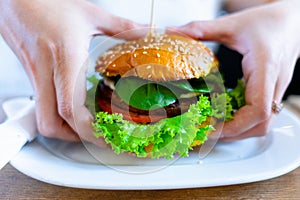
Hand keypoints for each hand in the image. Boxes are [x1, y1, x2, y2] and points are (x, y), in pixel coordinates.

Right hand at [0, 0, 146, 144]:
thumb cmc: (48, 3)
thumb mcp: (90, 14)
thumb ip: (121, 25)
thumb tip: (145, 31)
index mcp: (64, 57)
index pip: (70, 107)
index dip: (86, 129)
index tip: (103, 136)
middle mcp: (47, 72)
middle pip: (51, 123)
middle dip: (74, 138)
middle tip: (96, 137)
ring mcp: (35, 76)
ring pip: (42, 117)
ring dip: (63, 130)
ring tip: (84, 128)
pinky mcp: (31, 75)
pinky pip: (41, 105)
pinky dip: (56, 115)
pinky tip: (71, 108)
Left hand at [167, 0, 299, 139]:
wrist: (291, 21)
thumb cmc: (268, 21)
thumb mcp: (231, 24)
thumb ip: (201, 29)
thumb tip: (173, 32)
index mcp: (265, 67)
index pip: (258, 109)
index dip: (234, 125)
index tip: (211, 128)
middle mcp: (274, 83)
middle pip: (261, 124)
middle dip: (233, 133)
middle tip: (207, 132)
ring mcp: (276, 89)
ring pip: (264, 123)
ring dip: (239, 131)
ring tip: (214, 127)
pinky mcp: (273, 91)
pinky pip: (262, 115)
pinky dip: (244, 122)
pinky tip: (227, 116)